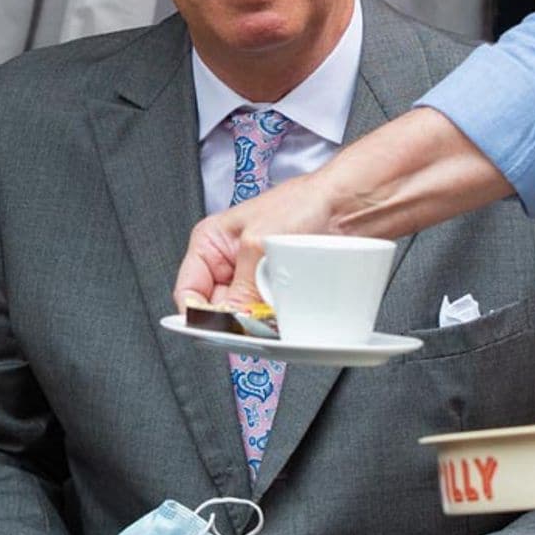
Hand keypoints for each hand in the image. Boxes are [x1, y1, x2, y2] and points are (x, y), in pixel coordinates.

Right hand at [173, 172, 335, 308]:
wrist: (346, 206)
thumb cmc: (304, 203)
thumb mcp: (260, 246)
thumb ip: (242, 288)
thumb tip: (232, 321)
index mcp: (211, 243)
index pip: (188, 292)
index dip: (200, 315)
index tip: (219, 330)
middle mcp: (229, 261)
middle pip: (217, 308)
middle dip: (234, 318)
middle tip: (251, 323)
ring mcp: (253, 275)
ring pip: (244, 314)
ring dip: (257, 320)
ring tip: (273, 312)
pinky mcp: (278, 286)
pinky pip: (268, 314)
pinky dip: (276, 319)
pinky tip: (286, 315)